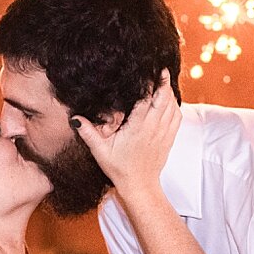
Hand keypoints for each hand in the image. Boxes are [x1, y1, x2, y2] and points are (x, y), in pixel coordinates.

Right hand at [72, 71, 180, 190]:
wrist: (139, 186)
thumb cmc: (119, 168)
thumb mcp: (100, 151)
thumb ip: (88, 133)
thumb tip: (75, 118)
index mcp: (138, 128)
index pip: (147, 100)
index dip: (150, 83)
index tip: (150, 70)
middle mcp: (154, 128)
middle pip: (164, 99)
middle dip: (164, 82)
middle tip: (161, 68)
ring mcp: (164, 133)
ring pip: (173, 106)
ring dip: (170, 92)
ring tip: (164, 80)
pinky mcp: (169, 138)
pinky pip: (177, 116)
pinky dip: (175, 104)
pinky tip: (170, 99)